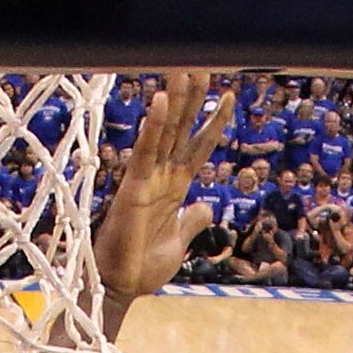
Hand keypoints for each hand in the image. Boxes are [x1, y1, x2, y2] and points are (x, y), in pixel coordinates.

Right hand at [92, 72, 235, 302]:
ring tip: (183, 68)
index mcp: (175, 187)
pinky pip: (145, 152)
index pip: (198, 146)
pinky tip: (160, 102)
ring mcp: (147, 179)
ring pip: (165, 132)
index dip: (214, 122)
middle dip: (193, 99)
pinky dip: (153, 128)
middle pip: (182, 129)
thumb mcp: (180, 241)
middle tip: (203, 64)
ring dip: (175, 101)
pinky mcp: (133, 187)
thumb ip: (192, 221)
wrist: (123, 288)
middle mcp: (162, 176)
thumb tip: (207, 207)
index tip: (229, 95)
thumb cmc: (145, 267)